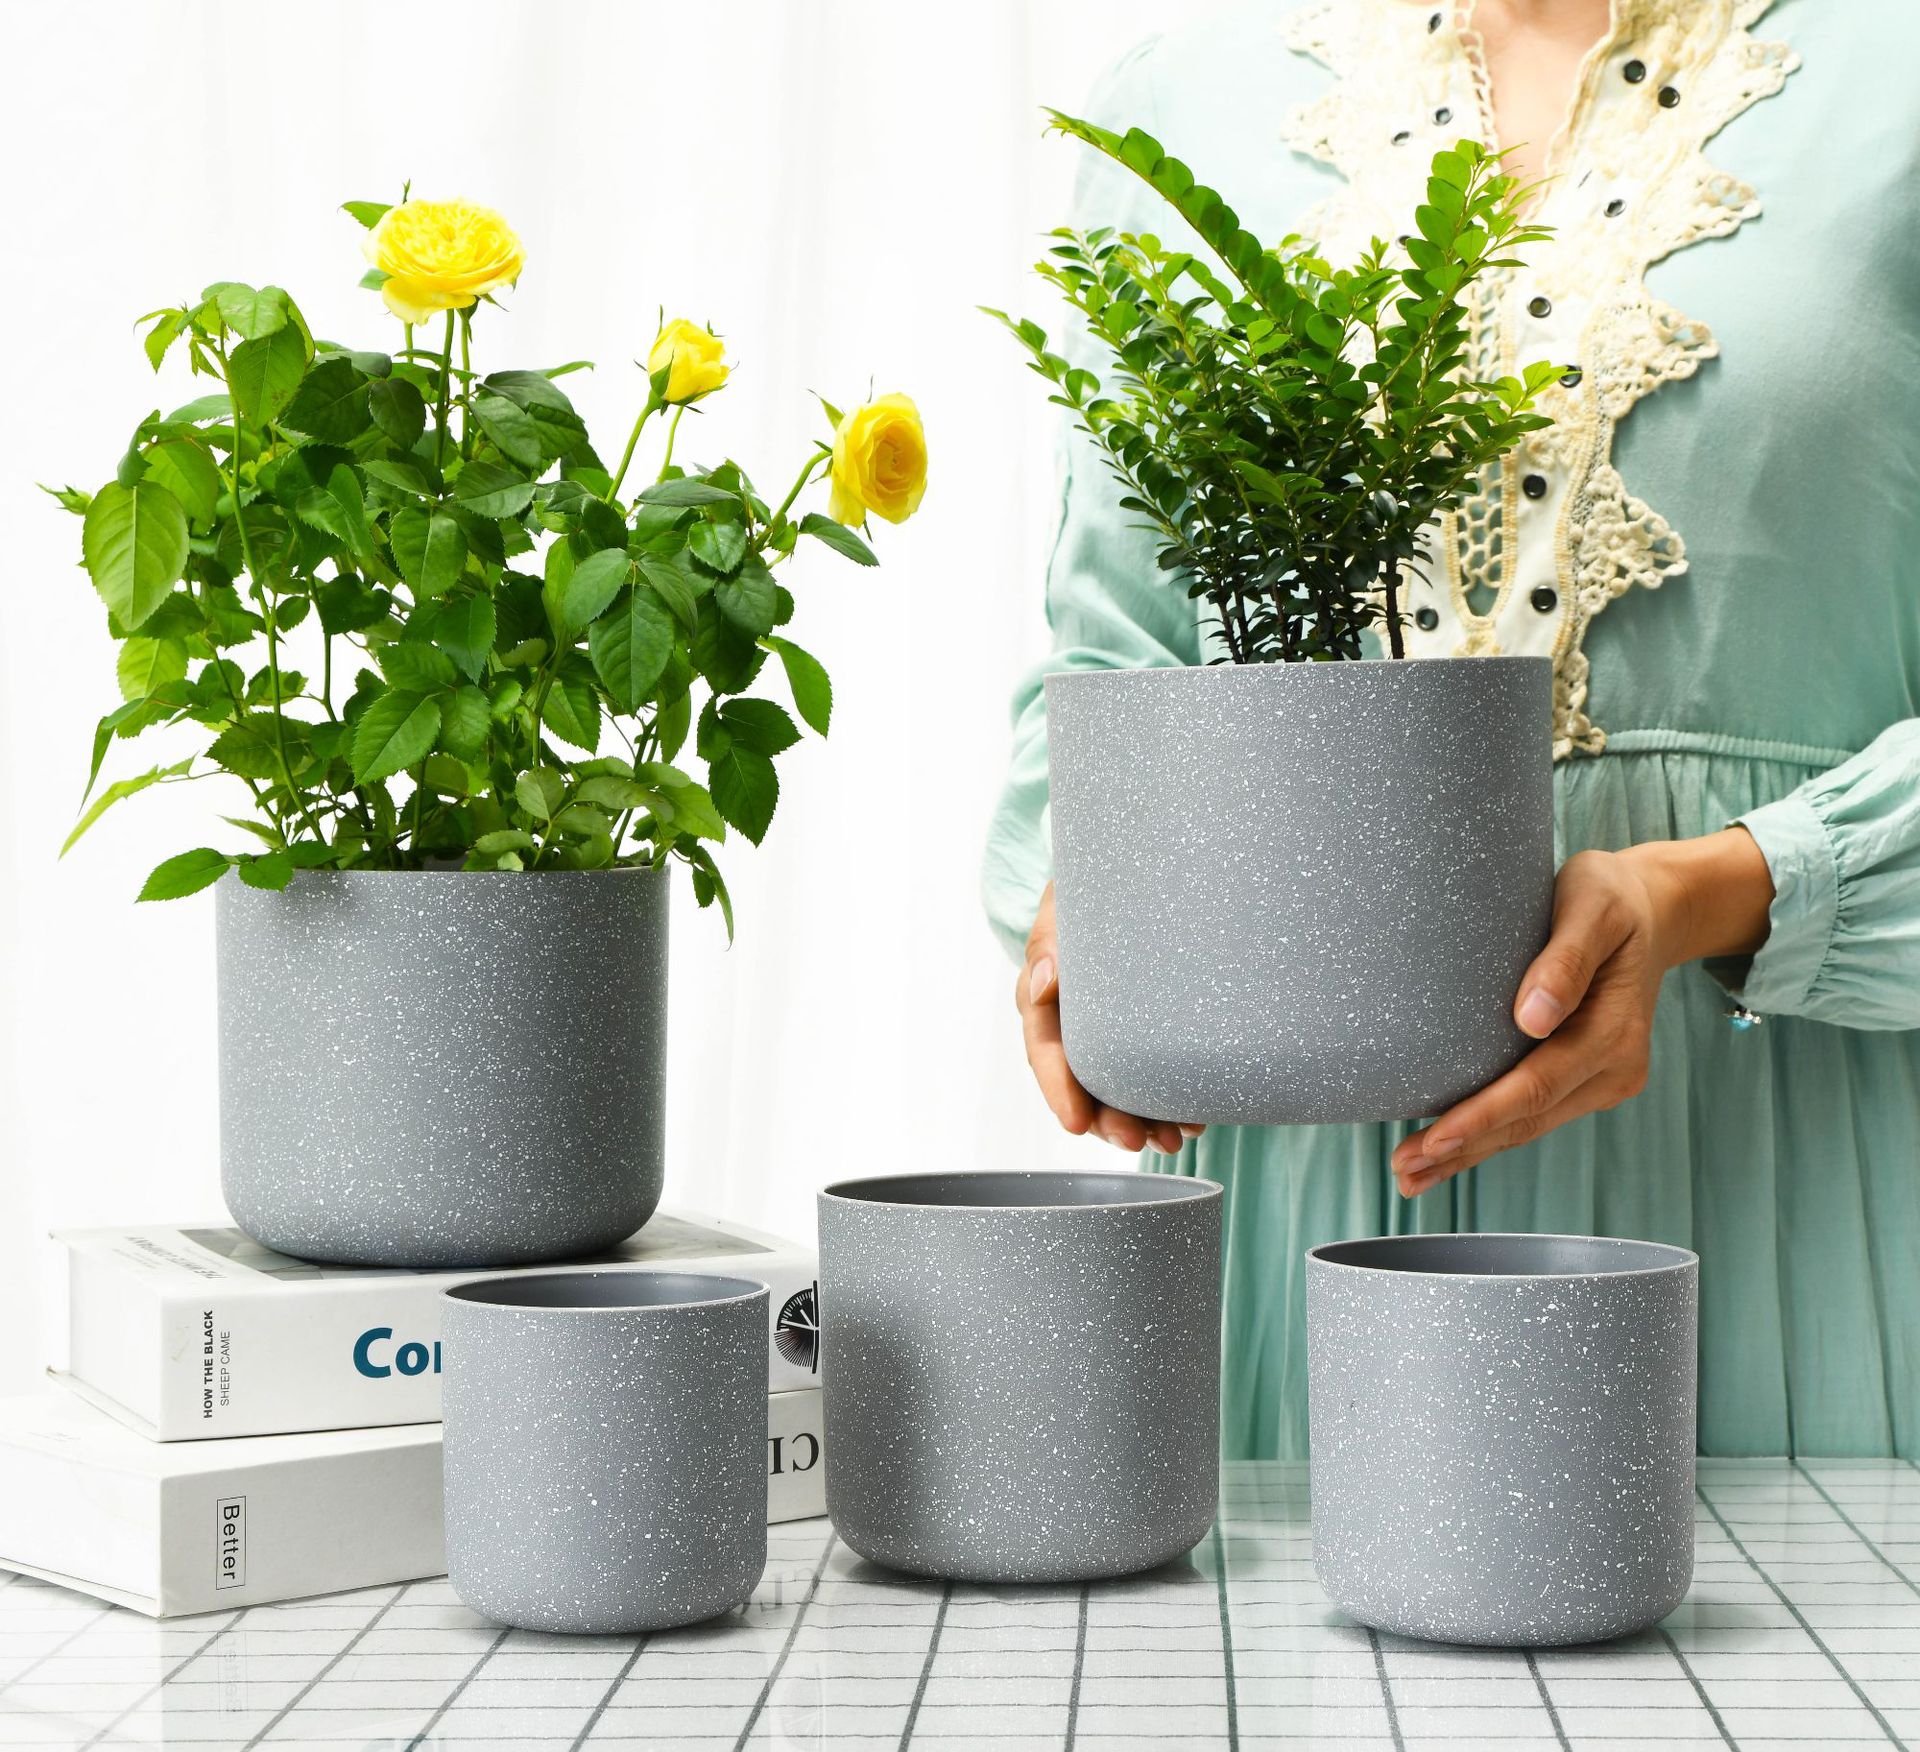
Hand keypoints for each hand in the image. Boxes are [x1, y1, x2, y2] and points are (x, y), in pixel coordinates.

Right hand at [1019, 881, 1198, 1154]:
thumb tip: (1042, 983)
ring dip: (1140, 1120)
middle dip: (1106, 1118)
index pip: (1044, 1046)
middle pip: (1083, 1079)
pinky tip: (1193, 1119)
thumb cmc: (1094, 883)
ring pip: (1117, 1086)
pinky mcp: (1142, 1027)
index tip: (1076, 1124)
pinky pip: (1149, 1072)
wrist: (1136, 869)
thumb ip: (1050, 939)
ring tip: (1172, 1139)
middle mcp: (1073, 1017)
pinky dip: (1168, 1100)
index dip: (1057, 1088)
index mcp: (1045, 992)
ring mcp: (1109, 1026)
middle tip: (1135, 1140)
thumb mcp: (1067, 900)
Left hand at [1391, 828, 1773, 1197]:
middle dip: (1464, 1148)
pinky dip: (1489, 1133)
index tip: (1434, 1140)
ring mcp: (1602, 1079)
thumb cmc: (1610, 897)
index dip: (1482, 1117)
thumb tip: (1531, 1018)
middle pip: (1528, 1120)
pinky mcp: (1584, 1078)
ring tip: (1411, 1176)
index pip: (1537, 1086)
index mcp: (1614, 1032)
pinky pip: (1532, 1111)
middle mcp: (1614, 1067)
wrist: (1652, 908)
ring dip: (1470, 1152)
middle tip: (1404, 1172)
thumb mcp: (1592, 906)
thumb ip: (1566, 957)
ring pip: (1528, 1126)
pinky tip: (1446, 1151)